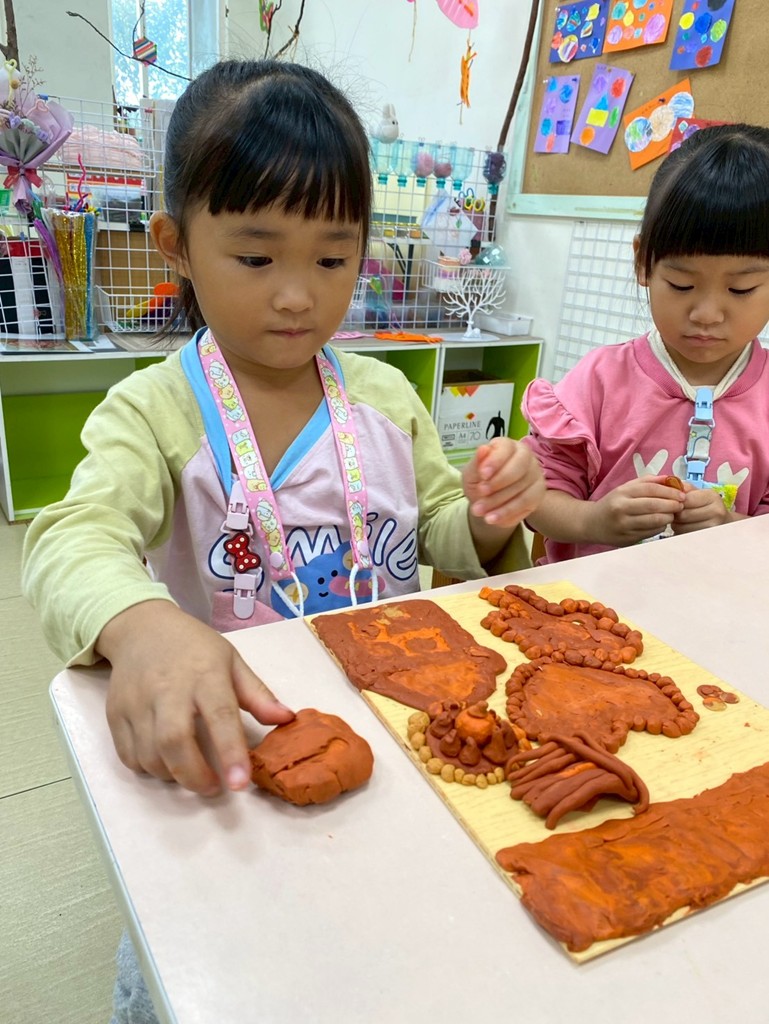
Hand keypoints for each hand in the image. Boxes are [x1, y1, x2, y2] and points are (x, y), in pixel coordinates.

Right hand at [99, 601, 294, 794]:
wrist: (141, 627)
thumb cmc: (194, 647)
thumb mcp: (232, 661)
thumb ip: (258, 694)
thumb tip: (286, 719)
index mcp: (205, 674)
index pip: (220, 716)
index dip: (231, 752)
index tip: (240, 783)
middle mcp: (167, 688)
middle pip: (175, 741)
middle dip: (194, 775)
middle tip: (213, 787)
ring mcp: (137, 701)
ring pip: (149, 754)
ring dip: (172, 775)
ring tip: (191, 773)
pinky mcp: (115, 713)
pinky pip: (128, 755)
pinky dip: (147, 769)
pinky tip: (164, 763)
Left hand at [462, 437, 545, 527]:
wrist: (487, 502)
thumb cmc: (480, 481)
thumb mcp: (472, 473)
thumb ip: (477, 463)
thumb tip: (483, 449)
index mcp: (507, 446)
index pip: (506, 448)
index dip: (495, 461)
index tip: (483, 474)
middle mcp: (526, 457)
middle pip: (519, 467)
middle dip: (498, 482)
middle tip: (480, 493)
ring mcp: (535, 474)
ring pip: (522, 488)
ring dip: (498, 501)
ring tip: (479, 511)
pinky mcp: (539, 493)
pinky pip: (526, 503)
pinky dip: (507, 512)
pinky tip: (492, 518)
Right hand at [588, 475, 685, 546]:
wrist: (591, 523)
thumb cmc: (613, 503)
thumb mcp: (626, 488)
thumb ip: (648, 482)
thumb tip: (672, 479)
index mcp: (622, 493)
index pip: (651, 489)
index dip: (670, 492)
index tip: (682, 494)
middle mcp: (621, 509)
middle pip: (654, 506)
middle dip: (672, 505)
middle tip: (681, 505)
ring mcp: (624, 525)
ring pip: (654, 521)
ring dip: (668, 517)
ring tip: (672, 514)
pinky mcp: (627, 539)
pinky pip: (651, 533)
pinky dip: (660, 527)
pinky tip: (661, 523)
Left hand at [671, 483, 732, 533]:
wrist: (724, 522)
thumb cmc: (706, 505)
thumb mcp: (697, 492)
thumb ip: (683, 488)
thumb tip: (669, 486)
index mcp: (712, 497)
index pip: (685, 500)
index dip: (675, 502)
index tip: (674, 503)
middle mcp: (716, 512)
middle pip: (682, 515)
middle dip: (675, 514)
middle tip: (675, 513)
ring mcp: (713, 527)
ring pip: (682, 528)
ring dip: (676, 525)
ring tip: (680, 521)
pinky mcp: (707, 539)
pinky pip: (685, 536)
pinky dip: (681, 533)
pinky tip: (685, 528)